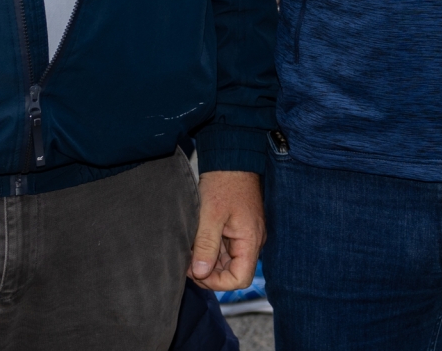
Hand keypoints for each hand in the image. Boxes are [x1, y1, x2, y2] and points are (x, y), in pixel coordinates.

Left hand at [190, 170, 263, 290]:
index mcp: (250, 240)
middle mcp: (252, 241)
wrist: (231, 159)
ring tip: (191, 249)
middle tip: (188, 261)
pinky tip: (198, 240)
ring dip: (209, 260)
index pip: (240, 278)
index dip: (217, 282)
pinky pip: (226, 248)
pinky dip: (211, 249)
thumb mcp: (210, 215)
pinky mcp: (238, 228)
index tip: (197, 271)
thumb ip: (206, 246)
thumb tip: (200, 273)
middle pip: (233, 272)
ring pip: (228, 261)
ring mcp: (246, 235)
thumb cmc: (224, 183)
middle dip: (209, 271)